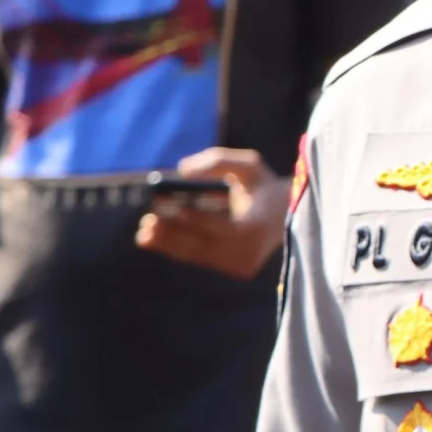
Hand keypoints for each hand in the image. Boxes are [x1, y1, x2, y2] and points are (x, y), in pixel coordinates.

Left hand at [135, 146, 288, 279]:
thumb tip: (182, 170)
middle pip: (202, 244)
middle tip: (147, 222)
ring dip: (168, 244)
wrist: (287, 216)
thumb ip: (217, 161)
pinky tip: (157, 241)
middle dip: (171, 234)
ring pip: (198, 255)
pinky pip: (202, 259)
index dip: (189, 217)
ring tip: (144, 233)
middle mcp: (250, 251)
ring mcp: (242, 265)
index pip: (217, 225)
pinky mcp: (236, 270)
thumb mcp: (248, 165)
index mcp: (256, 226)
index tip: (161, 207)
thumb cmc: (262, 186)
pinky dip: (178, 250)